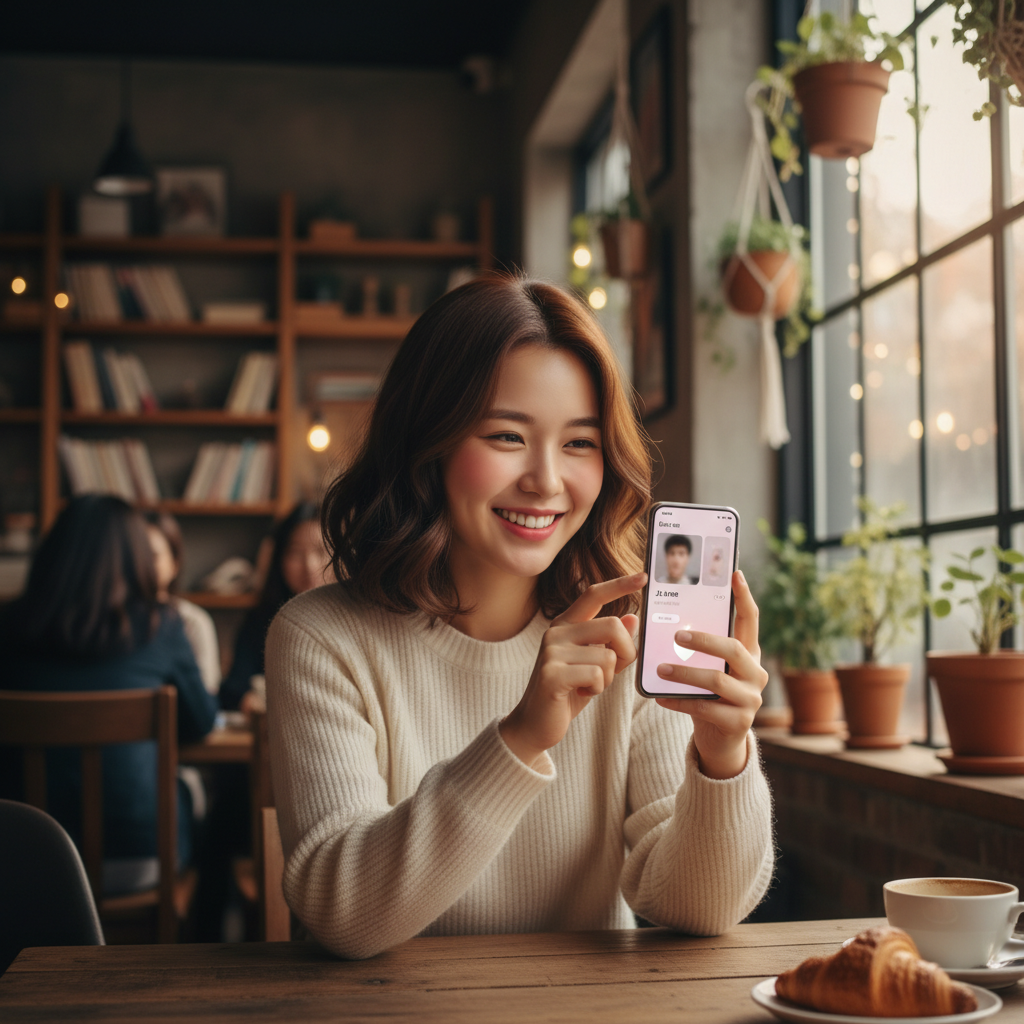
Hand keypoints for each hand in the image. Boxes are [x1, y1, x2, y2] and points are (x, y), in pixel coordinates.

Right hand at [500, 573, 644, 768]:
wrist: (535, 724)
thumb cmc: (567, 692)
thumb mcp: (594, 665)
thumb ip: (611, 643)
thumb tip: (633, 618)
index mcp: (566, 624)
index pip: (594, 594)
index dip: (620, 584)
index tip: (644, 576)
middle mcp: (556, 631)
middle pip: (612, 625)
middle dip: (625, 652)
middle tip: (612, 671)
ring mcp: (552, 651)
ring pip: (607, 655)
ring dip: (607, 678)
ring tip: (587, 686)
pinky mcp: (552, 674)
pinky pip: (596, 675)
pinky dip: (597, 689)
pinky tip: (579, 694)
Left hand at [654, 570, 766, 779]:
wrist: (719, 739)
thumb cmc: (709, 694)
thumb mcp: (710, 668)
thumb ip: (702, 650)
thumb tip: (671, 621)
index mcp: (750, 654)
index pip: (751, 620)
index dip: (744, 597)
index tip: (735, 574)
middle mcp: (756, 673)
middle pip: (732, 648)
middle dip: (703, 640)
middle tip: (677, 635)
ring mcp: (751, 699)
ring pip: (716, 679)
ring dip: (684, 673)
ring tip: (661, 669)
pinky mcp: (739, 722)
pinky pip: (704, 707)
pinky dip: (679, 700)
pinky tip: (660, 697)